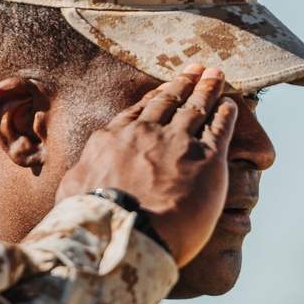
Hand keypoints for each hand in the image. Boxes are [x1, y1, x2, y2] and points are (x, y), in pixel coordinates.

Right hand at [55, 65, 237, 266]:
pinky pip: (219, 128)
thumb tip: (78, 178)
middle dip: (183, 84)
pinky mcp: (207, 158)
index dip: (154, 98)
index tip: (164, 89)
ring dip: (207, 89)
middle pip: (169, 102)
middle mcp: (146, 134)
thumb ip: (81, 176)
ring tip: (215, 76)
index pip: (138, 112)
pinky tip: (231, 105)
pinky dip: (226, 113)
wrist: (127, 232)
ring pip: (196, 108)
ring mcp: (177, 143)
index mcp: (113, 139)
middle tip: (195, 71)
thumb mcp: (72, 191)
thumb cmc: (95, 221)